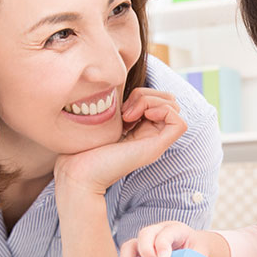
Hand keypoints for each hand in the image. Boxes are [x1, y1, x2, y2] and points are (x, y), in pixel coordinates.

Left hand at [54, 88, 186, 194]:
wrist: (78, 172)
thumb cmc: (84, 149)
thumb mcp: (105, 119)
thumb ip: (119, 106)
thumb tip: (122, 85)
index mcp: (140, 129)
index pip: (159, 99)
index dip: (142, 94)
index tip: (121, 108)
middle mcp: (151, 135)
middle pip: (169, 100)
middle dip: (148, 95)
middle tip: (125, 111)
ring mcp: (155, 142)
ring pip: (174, 107)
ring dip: (151, 101)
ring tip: (129, 116)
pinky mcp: (156, 148)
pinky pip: (179, 122)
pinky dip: (163, 111)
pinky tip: (141, 117)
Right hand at [119, 221, 229, 256]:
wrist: (190, 248)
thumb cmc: (195, 250)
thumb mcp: (201, 252)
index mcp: (174, 229)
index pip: (166, 232)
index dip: (163, 243)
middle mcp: (157, 232)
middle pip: (145, 234)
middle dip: (147, 251)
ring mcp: (145, 242)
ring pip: (131, 244)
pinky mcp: (138, 253)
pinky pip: (126, 256)